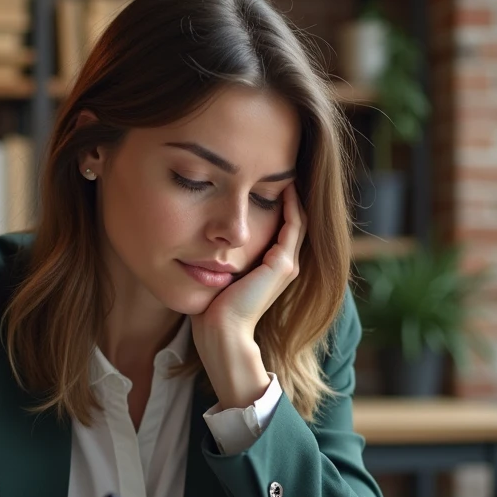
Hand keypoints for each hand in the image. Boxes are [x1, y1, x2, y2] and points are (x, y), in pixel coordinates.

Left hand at [192, 184, 305, 408]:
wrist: (221, 332)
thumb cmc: (211, 309)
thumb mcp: (217, 272)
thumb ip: (217, 254)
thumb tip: (199, 235)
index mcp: (270, 267)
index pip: (280, 226)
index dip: (275, 201)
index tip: (261, 176)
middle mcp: (284, 265)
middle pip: (292, 219)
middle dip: (286, 192)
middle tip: (278, 164)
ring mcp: (286, 265)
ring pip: (297, 219)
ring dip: (293, 193)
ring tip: (286, 166)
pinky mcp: (282, 265)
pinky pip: (293, 224)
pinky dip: (292, 203)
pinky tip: (285, 183)